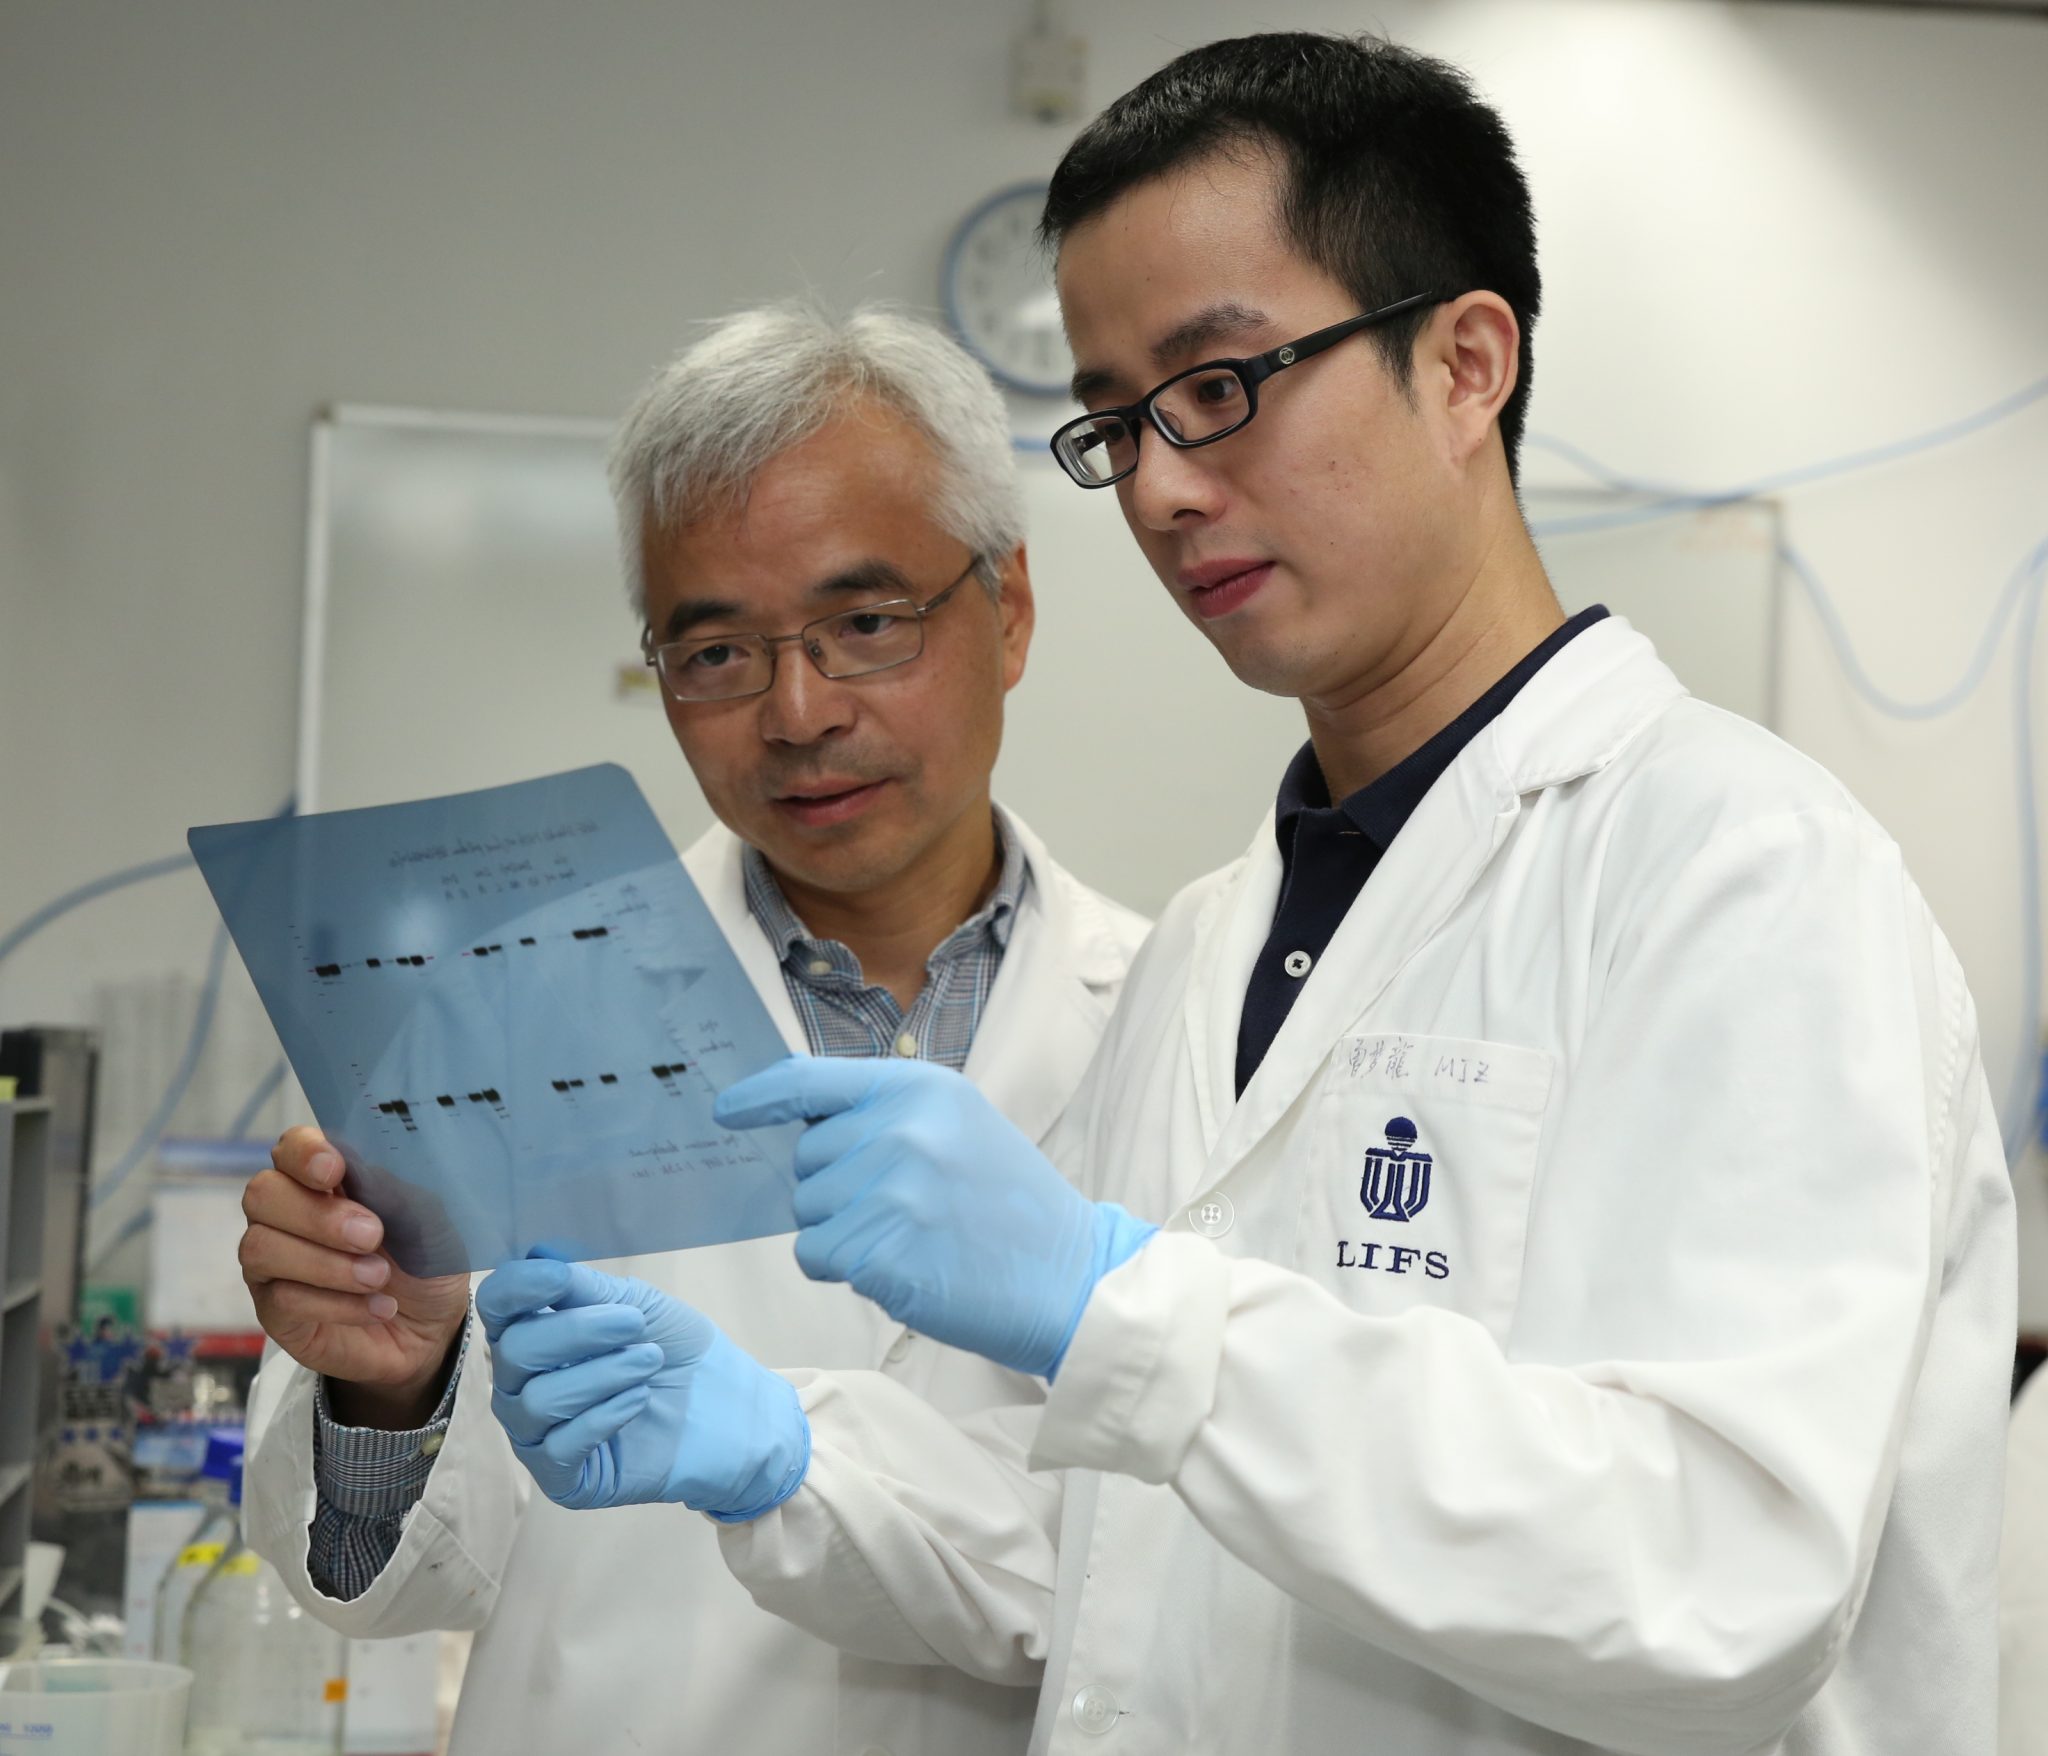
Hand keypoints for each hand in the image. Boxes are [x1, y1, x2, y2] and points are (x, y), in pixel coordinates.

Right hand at [240, 1126, 469, 1419]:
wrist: (433, 1326)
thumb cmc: (424, 1258)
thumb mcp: (426, 1219)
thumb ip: (392, 1189)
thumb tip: (363, 1169)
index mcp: (325, 1179)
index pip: (290, 1148)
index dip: (303, 1153)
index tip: (335, 1171)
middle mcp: (286, 1215)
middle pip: (262, 1194)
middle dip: (317, 1215)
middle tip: (371, 1235)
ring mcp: (274, 1265)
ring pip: (262, 1248)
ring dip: (326, 1264)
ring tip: (378, 1276)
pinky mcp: (276, 1312)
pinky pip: (283, 1299)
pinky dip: (338, 1304)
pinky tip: (379, 1308)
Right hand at [477, 1253, 808, 1518]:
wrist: (728, 1409)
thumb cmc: (678, 1350)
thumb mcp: (638, 1306)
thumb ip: (586, 1289)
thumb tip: (538, 1256)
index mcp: (535, 1332)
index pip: (497, 1307)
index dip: (518, 1289)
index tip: (560, 1279)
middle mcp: (523, 1385)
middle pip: (513, 1353)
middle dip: (578, 1332)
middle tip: (635, 1323)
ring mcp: (538, 1435)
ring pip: (537, 1401)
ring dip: (601, 1374)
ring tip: (649, 1361)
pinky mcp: (564, 1479)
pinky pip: (559, 1448)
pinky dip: (604, 1416)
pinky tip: (640, 1400)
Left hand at [715, 1058, 1155, 1378]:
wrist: (1069, 1276)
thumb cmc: (1010, 1206)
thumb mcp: (958, 1124)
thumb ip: (887, 1113)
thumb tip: (804, 1128)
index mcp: (917, 1086)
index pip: (809, 1081)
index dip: (760, 1097)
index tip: (727, 1112)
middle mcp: (897, 1127)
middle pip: (806, 1159)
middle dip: (837, 1189)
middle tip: (907, 1207)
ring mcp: (886, 1189)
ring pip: (807, 1212)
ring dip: (843, 1233)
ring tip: (913, 1237)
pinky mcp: (877, 1250)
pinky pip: (816, 1256)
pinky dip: (847, 1270)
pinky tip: (905, 1266)